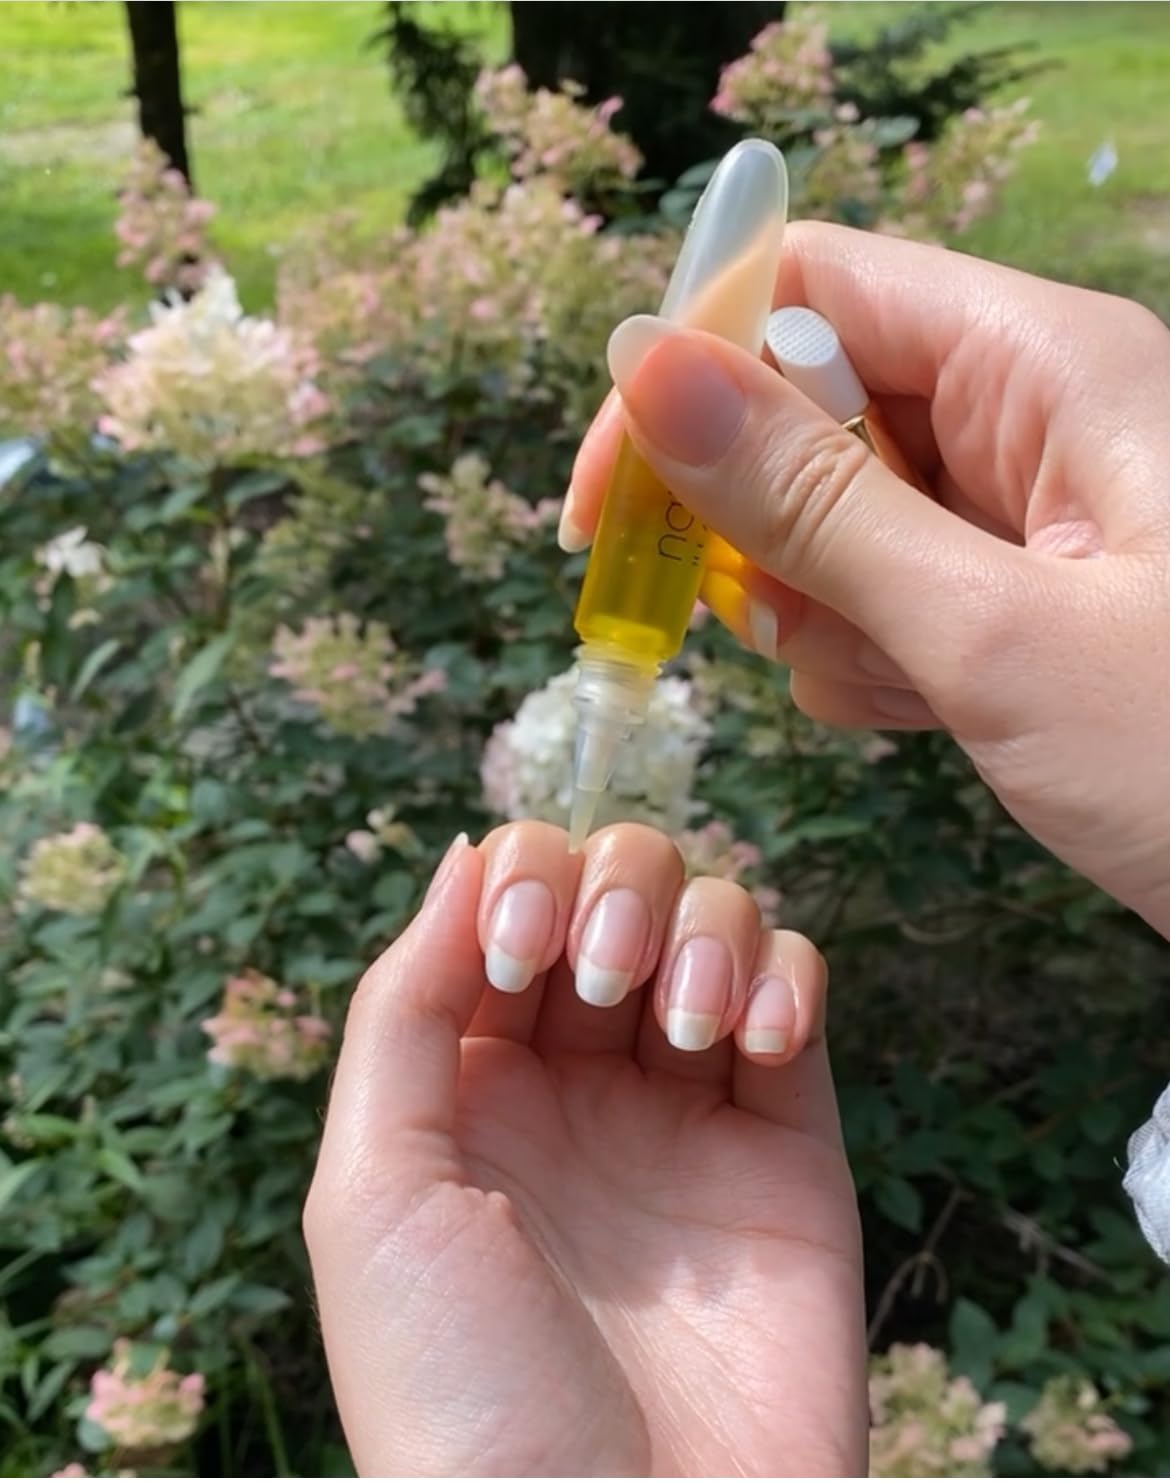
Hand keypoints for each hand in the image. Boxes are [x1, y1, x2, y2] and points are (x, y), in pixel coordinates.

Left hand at [305, 822, 864, 1476]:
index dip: (522, 880)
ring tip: (684, 1027)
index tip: (518, 955)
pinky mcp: (785, 1141)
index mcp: (467, 1080)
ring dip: (701, 929)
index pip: (505, 894)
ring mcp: (685, 1104)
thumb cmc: (460, 1390)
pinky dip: (782, 976)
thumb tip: (467, 850)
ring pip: (712, 917)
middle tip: (598, 974)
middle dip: (613, 888)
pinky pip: (797, 990)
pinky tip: (753, 1043)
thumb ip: (402, 1006)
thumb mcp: (370, 1193)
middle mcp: (576, 1077)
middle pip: (615, 883)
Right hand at [562, 223, 1169, 936]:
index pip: (808, 289)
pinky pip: (889, 586)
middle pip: (813, 404)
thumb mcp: (991, 632)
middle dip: (760, 524)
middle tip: (770, 623)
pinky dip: (871, 654)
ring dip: (822, 608)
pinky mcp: (1023, 588)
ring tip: (899, 684)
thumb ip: (813, 501)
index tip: (612, 512)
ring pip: (838, 513)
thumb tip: (647, 364)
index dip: (687, 379)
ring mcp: (1029, 506)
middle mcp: (1034, 410)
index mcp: (1045, 361)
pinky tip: (925, 712)